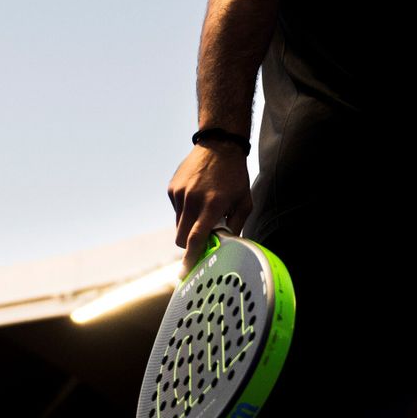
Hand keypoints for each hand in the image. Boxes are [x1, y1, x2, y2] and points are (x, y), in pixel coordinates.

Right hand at [167, 144, 251, 270]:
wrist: (219, 145)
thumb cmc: (235, 176)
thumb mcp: (244, 202)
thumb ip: (235, 226)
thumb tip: (229, 247)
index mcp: (212, 205)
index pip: (196, 238)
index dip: (190, 257)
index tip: (185, 272)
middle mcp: (192, 200)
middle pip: (181, 237)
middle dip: (189, 244)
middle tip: (203, 236)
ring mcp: (180, 193)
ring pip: (178, 224)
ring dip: (189, 225)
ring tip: (204, 208)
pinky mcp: (172, 188)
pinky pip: (176, 210)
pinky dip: (185, 210)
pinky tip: (197, 195)